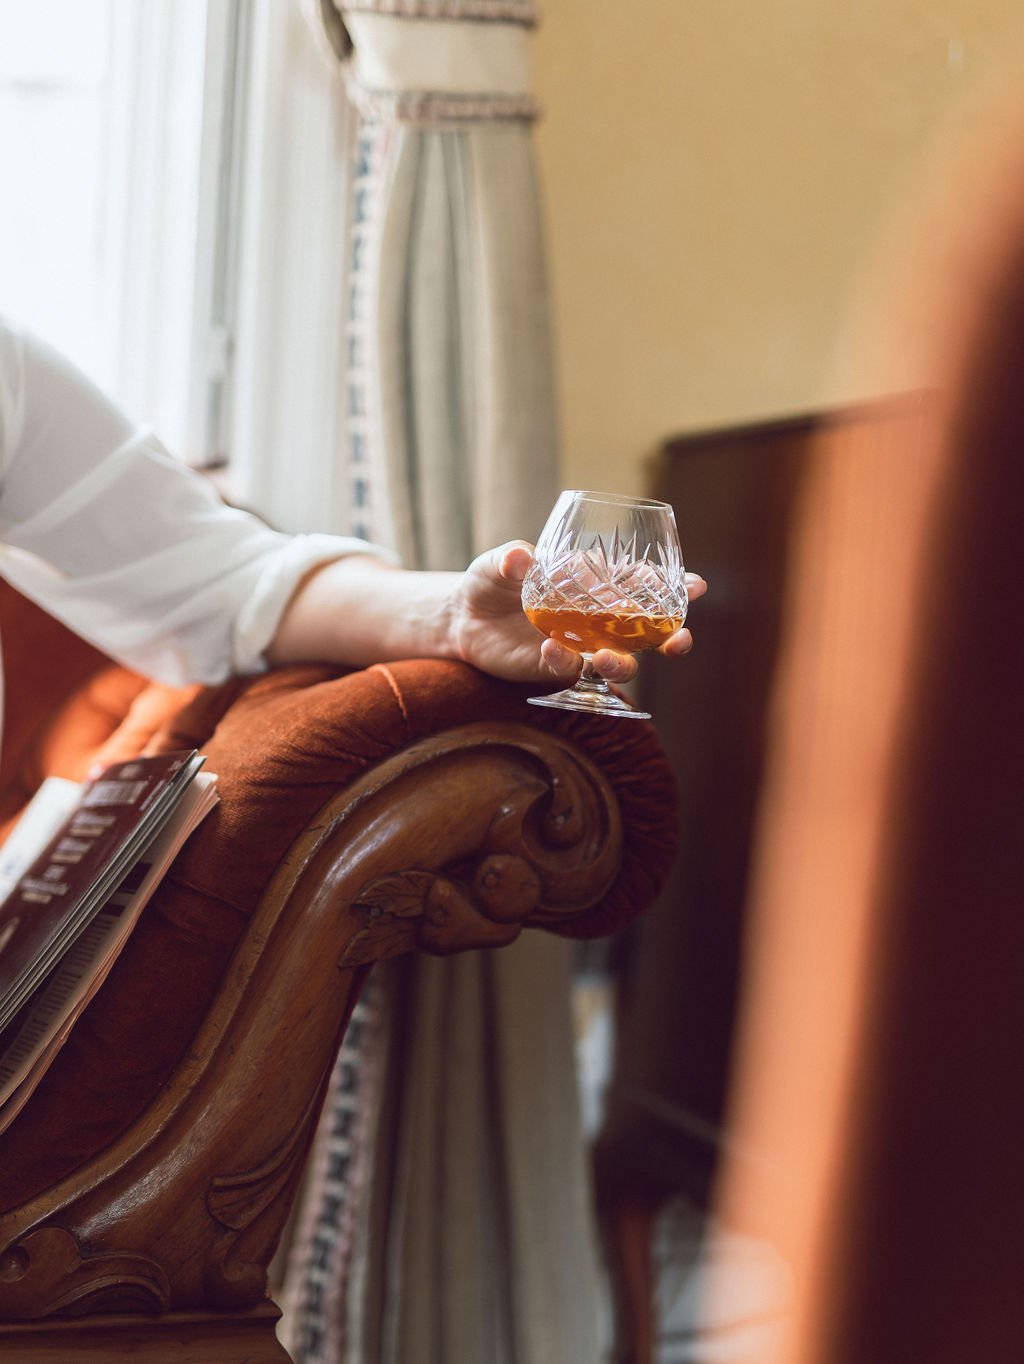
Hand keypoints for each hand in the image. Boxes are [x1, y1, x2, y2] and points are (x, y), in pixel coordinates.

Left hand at [450, 541, 706, 684]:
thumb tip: (521, 557)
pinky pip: (571, 672)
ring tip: (604, 658)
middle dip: (671, 638)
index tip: (696, 586)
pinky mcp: (554, 668)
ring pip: (618, 662)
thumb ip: (511, 560)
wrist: (462, 619)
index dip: (676, 587)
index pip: (646, 586)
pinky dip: (565, 663)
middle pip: (649, 634)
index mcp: (598, 584)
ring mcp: (580, 647)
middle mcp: (598, 619)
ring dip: (620, 663)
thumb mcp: (498, 563)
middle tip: (679, 640)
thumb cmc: (491, 581)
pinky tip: (551, 651)